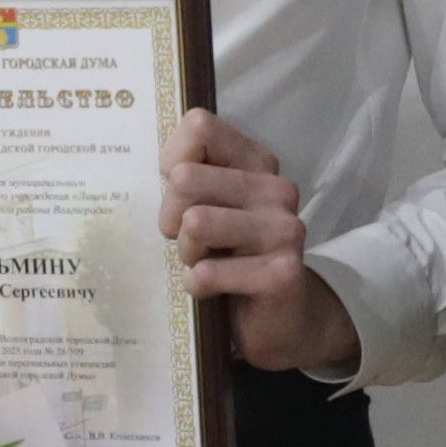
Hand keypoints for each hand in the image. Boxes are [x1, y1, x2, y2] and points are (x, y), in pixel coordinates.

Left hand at [169, 109, 353, 376]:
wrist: (281, 320)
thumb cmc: (230, 257)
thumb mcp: (209, 206)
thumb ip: (188, 174)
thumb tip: (161, 165)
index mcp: (257, 163)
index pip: (199, 126)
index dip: (173, 161)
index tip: (181, 194)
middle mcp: (276, 189)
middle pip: (185, 178)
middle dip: (170, 217)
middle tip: (189, 241)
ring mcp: (283, 230)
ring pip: (195, 222)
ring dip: (187, 252)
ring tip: (204, 262)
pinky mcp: (281, 273)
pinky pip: (208, 272)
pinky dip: (197, 284)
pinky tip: (212, 289)